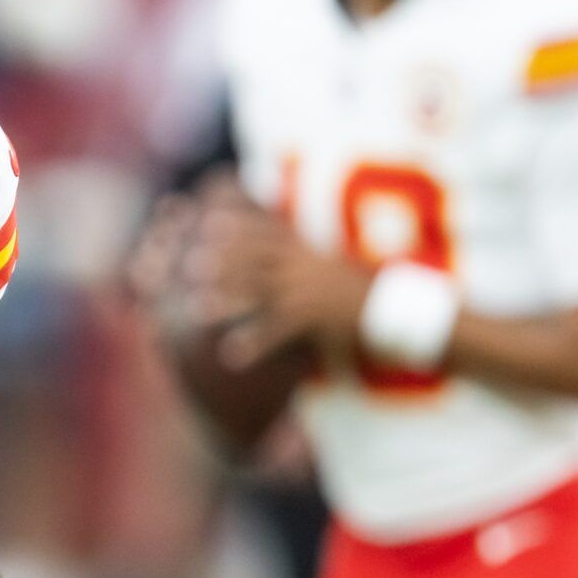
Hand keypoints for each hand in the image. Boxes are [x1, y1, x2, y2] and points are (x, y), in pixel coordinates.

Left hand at [183, 177, 371, 368]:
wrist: (391, 306)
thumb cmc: (352, 284)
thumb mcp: (323, 260)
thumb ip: (296, 251)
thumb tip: (274, 238)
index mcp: (302, 248)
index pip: (265, 231)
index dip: (236, 226)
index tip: (207, 222)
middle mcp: (300, 265)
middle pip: (254, 259)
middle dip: (221, 262)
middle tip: (187, 266)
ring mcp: (306, 291)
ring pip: (258, 293)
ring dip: (226, 302)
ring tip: (195, 310)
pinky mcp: (313, 319)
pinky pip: (277, 332)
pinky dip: (253, 344)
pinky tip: (230, 355)